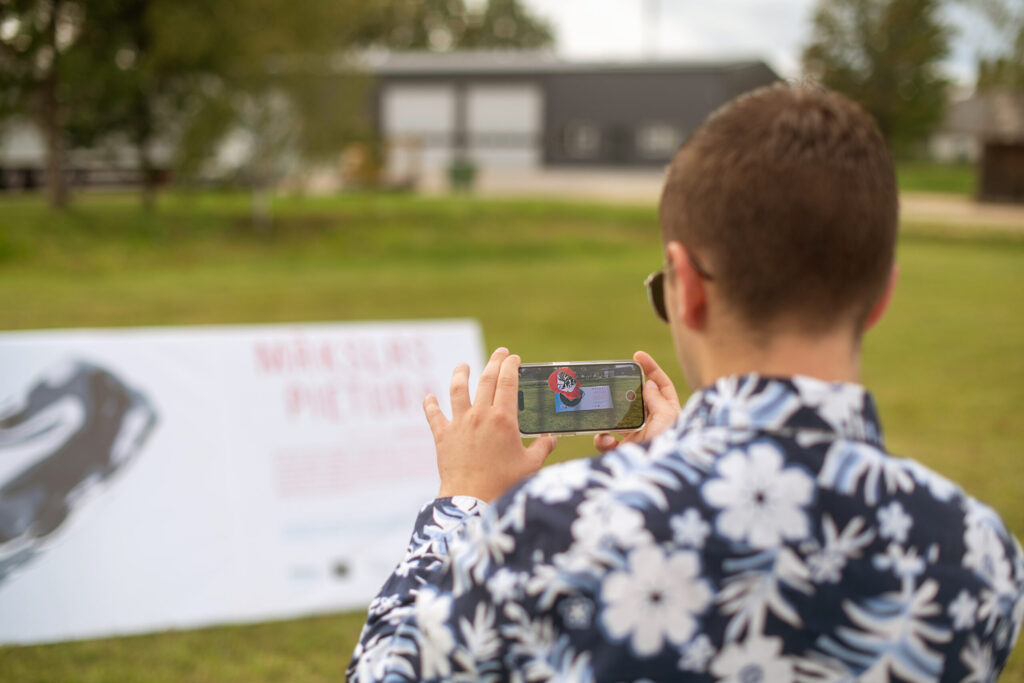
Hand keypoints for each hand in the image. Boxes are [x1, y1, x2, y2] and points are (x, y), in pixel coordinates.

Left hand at [424, 347, 557, 502]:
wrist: (472, 500)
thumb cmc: (504, 484)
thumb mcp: (530, 466)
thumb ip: (542, 448)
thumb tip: (551, 439)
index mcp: (504, 419)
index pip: (508, 382)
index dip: (511, 366)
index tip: (514, 358)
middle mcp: (480, 415)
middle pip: (486, 379)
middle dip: (494, 362)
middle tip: (500, 353)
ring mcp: (459, 423)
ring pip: (458, 389)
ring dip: (461, 374)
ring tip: (463, 366)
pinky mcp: (442, 436)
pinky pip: (434, 415)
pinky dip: (430, 404)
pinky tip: (429, 397)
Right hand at [593, 350, 680, 452]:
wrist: (660, 478)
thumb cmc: (672, 446)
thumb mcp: (667, 418)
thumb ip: (656, 400)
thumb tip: (648, 384)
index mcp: (668, 412)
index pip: (661, 385)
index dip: (651, 369)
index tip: (637, 355)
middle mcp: (653, 423)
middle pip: (636, 399)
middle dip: (623, 391)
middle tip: (611, 381)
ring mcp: (638, 437)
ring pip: (617, 419)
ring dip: (608, 417)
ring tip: (604, 413)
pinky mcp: (625, 452)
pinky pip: (606, 440)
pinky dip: (602, 439)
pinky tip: (606, 440)